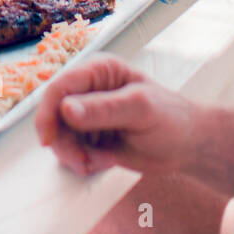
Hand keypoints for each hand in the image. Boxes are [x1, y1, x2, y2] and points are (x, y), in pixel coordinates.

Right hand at [35, 56, 198, 175]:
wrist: (186, 146)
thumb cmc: (171, 119)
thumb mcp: (139, 110)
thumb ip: (103, 109)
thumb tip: (65, 109)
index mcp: (99, 71)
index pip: (59, 86)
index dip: (47, 112)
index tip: (48, 140)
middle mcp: (88, 89)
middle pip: (53, 114)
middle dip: (64, 142)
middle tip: (82, 162)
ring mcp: (87, 113)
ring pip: (59, 135)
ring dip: (73, 154)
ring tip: (98, 162)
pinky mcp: (90, 135)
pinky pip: (71, 149)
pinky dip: (83, 161)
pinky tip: (105, 161)